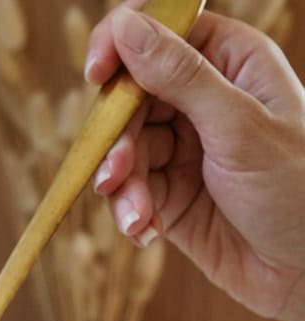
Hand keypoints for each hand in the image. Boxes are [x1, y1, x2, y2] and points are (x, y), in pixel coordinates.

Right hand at [88, 3, 304, 320]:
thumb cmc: (297, 189)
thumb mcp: (239, 127)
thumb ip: (181, 77)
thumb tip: (126, 26)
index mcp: (230, 63)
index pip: (161, 31)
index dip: (122, 43)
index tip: (96, 74)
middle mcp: (203, 101)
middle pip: (130, 98)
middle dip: (118, 139)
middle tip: (117, 174)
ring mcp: (184, 151)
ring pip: (125, 151)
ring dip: (122, 187)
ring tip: (137, 217)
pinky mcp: (170, 198)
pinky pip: (130, 194)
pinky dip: (130, 214)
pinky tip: (146, 233)